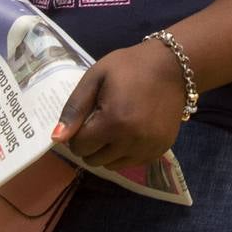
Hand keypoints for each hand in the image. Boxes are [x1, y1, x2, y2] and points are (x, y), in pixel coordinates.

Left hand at [51, 40, 186, 171]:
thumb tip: (57, 138)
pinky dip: (125, 152)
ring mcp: (148, 147)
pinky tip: (131, 132)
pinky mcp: (161, 149)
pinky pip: (132, 163)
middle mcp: (132, 140)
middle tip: (99, 123)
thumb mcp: (96, 77)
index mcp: (113, 121)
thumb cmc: (130, 66)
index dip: (77, 134)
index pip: (80, 146)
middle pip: (94, 160)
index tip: (86, 119)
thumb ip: (75, 108)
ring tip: (115, 127)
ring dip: (107, 151)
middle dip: (90, 145)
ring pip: (112, 165)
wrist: (174, 66)